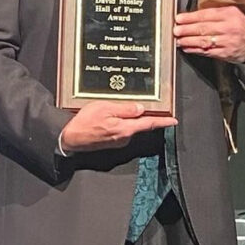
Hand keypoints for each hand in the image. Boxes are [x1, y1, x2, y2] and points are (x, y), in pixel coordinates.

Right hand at [60, 101, 176, 152]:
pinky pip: (122, 129)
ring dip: (129, 118)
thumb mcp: (105, 108)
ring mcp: (118, 140)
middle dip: (143, 115)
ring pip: (130, 126)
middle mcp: (124, 137)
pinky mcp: (112, 141)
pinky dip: (121, 122)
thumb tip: (140, 108)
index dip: (162, 121)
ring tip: (118, 107)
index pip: (149, 124)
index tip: (173, 120)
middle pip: (140, 124)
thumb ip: (125, 109)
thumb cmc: (85, 122)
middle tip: (144, 103)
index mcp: (125, 128)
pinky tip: (111, 115)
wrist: (71, 138)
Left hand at [174, 6, 244, 62]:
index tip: (179, 18)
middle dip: (186, 29)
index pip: (206, 15)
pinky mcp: (225, 53)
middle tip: (176, 29)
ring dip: (188, 41)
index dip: (190, 17)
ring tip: (178, 39)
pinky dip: (195, 50)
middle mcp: (229, 28)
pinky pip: (207, 52)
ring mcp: (227, 42)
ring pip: (204, 41)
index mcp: (230, 14)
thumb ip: (215, 13)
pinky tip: (187, 48)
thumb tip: (193, 16)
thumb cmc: (242, 26)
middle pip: (203, 28)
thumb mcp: (233, 13)